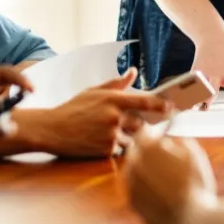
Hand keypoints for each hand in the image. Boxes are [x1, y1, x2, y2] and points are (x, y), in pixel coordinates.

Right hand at [16, 68, 169, 157]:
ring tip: (106, 134)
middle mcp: (114, 117)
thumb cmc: (73, 108)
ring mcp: (110, 135)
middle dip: (141, 128)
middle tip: (136, 127)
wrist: (52, 129)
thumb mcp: (93, 91)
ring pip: (131, 140)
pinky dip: (115, 148)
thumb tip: (133, 72)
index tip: (171, 108)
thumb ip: (116, 84)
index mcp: (112, 99)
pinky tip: (100, 142)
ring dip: (126, 139)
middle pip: (141, 125)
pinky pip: (120, 151)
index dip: (159, 105)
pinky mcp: (106, 150)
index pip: (143, 102)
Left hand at [124, 126, 216, 223]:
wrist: (192, 223)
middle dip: (147, 151)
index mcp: (147, 149)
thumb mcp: (194, 154)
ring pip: (133, 171)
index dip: (153, 132)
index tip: (160, 135)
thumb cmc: (196, 185)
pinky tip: (162, 192)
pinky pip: (136, 189)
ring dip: (144, 169)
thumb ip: (179, 139)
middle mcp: (133, 165)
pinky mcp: (133, 204)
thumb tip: (171, 137)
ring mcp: (130, 186)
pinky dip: (145, 188)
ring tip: (165, 177)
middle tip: (163, 156)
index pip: (143, 132)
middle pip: (135, 151)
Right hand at [191, 32, 223, 109]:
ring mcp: (205, 70)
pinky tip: (186, 100)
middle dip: (208, 98)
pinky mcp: (196, 68)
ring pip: (199, 85)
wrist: (214, 37)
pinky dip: (189, 90)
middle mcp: (217, 72)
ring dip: (196, 96)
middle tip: (205, 109)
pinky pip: (192, 81)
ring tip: (193, 107)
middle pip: (212, 87)